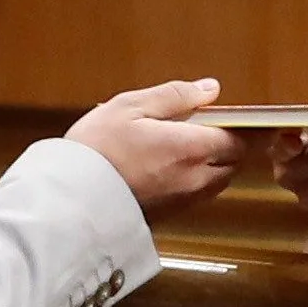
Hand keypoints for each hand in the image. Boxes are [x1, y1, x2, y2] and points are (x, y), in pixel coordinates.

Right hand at [63, 78, 251, 221]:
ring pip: (217, 182)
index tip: (219, 116)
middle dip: (224, 146)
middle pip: (233, 163)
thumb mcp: (130, 106)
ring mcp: (184, 201)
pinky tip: (165, 169)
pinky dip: (192, 182)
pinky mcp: (170, 217)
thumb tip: (210, 89)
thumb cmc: (96, 149)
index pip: (237, 140)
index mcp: (191, 148)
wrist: (70, 199)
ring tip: (179, 148)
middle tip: (198, 129)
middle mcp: (195, 178)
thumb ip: (176, 96)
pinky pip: (196, 196)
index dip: (234, 126)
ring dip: (210, 165)